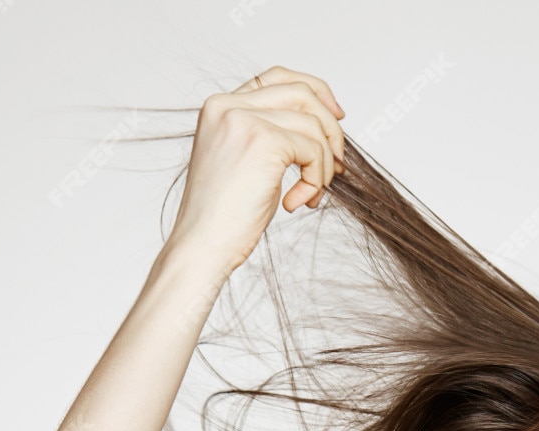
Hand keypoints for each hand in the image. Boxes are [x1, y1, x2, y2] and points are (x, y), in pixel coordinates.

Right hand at [165, 65, 347, 276]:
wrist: (202, 245)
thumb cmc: (223, 216)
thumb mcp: (246, 162)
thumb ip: (271, 134)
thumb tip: (322, 126)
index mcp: (220, 107)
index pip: (277, 77)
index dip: (314, 92)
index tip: (336, 117)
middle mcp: (228, 106)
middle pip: (302, 93)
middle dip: (330, 129)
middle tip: (336, 166)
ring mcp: (244, 120)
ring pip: (314, 124)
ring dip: (323, 164)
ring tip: (310, 194)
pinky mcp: (263, 141)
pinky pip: (313, 150)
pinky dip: (316, 180)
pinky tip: (297, 202)